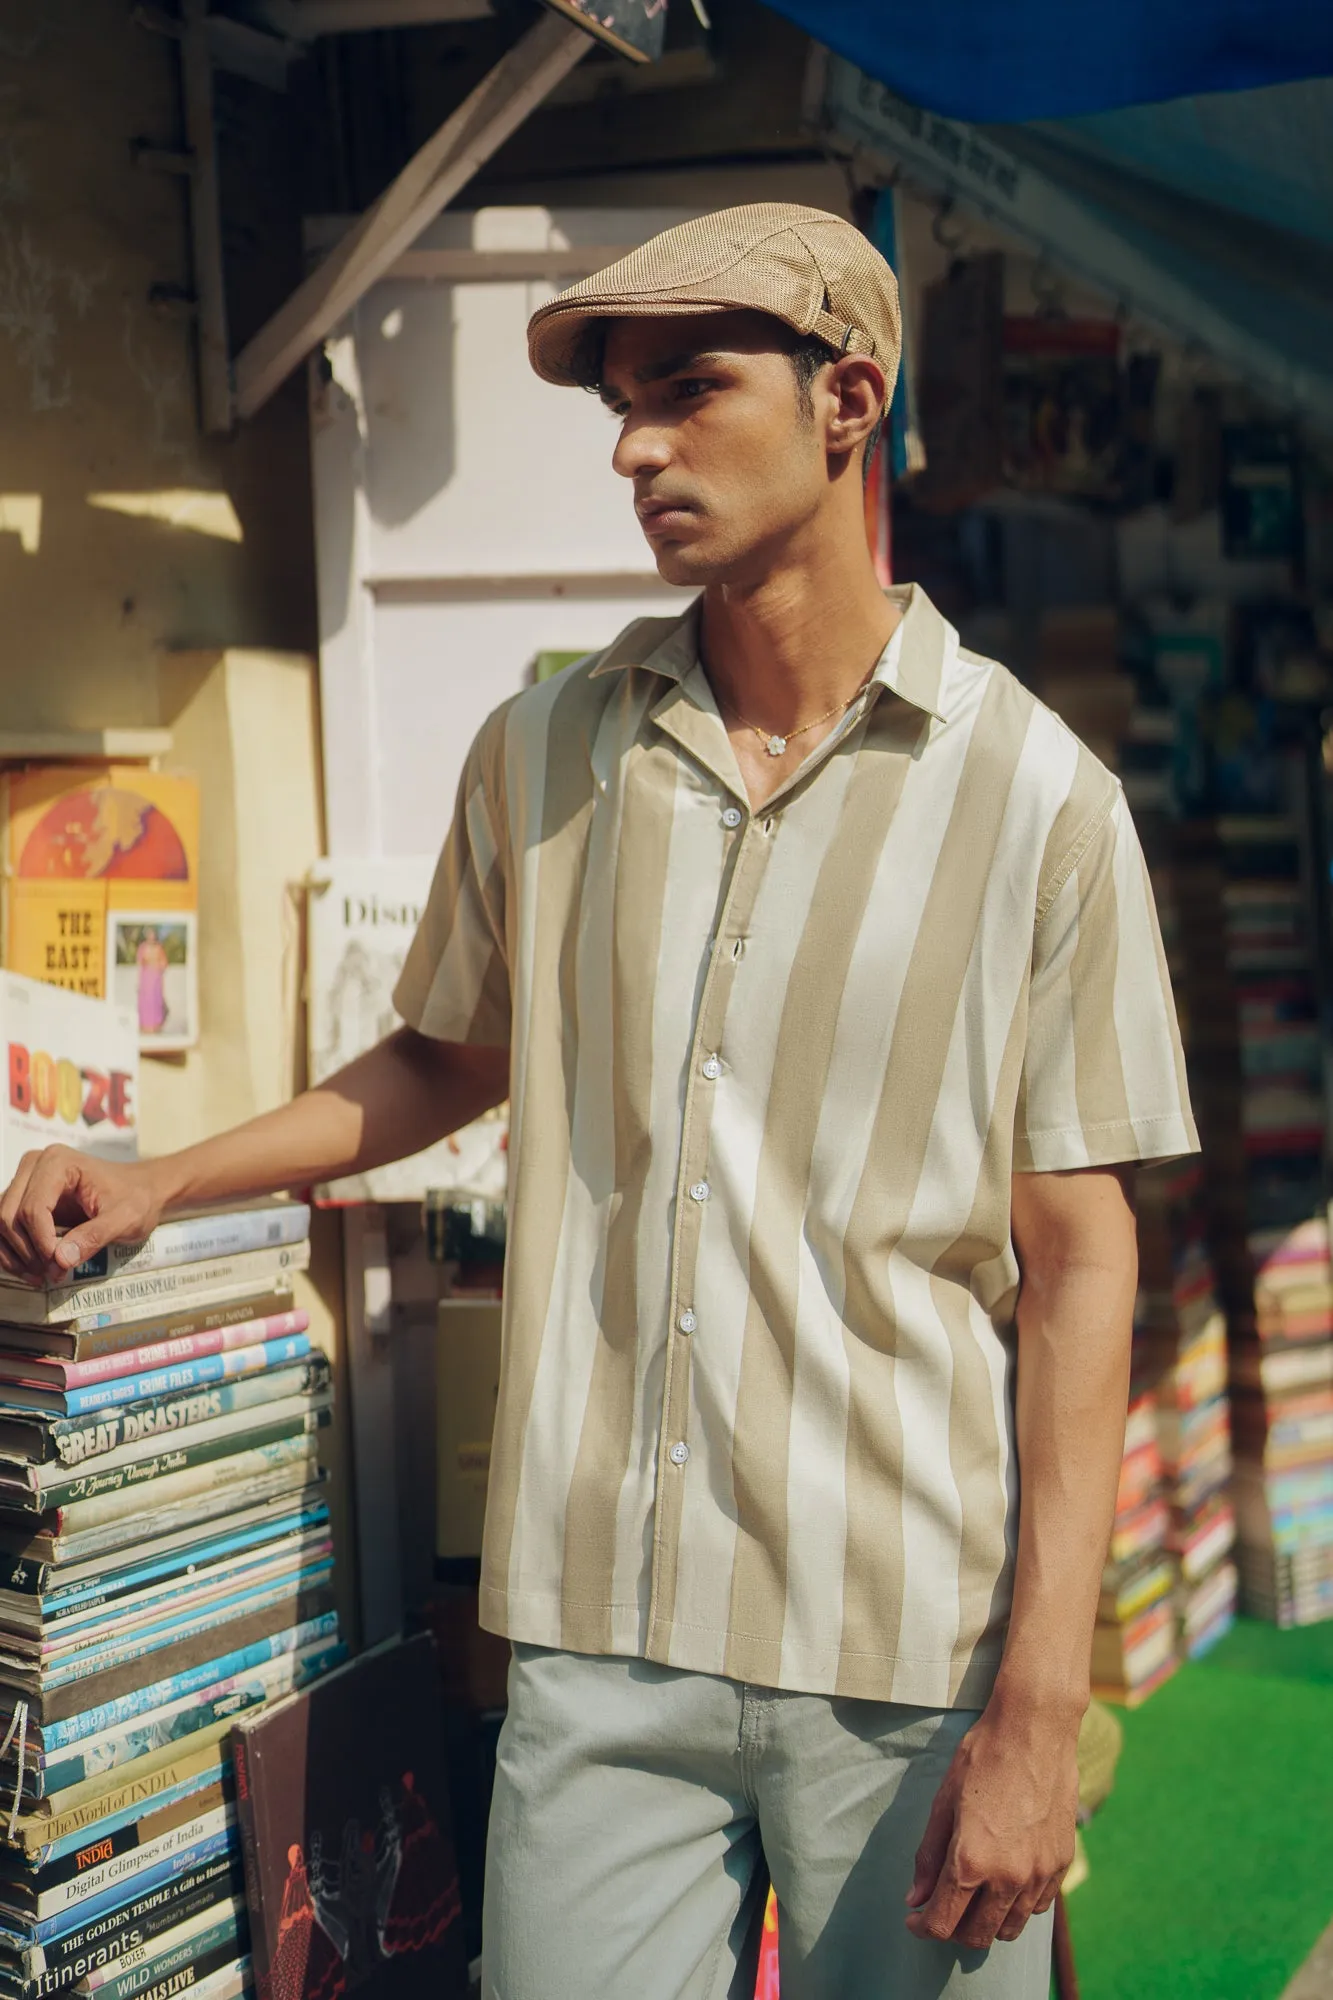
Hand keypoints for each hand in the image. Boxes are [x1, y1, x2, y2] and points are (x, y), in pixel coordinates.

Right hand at [0, 1148, 167, 1284]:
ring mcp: (25, 1181)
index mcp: (57, 1163)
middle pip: (9, 1215)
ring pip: (2, 1223)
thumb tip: (59, 1260)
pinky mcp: (24, 1197)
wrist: (141, 1191)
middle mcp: (34, 1166)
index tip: (58, 1265)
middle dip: (27, 1251)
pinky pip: (6, 1227)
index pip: (33, 1208)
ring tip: (43, 1276)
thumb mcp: (126, 1218)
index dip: (41, 1243)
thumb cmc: (136, 1198)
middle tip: (51, 1274)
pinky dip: (13, 1252)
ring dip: (16, 1255)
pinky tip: (34, 1270)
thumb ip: (94, 1237)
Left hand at [905, 1700, 1077, 1949]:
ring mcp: (1039, 1874)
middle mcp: (1008, 1878)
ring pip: (1010, 1928)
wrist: (1035, 1729)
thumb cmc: (982, 1758)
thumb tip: (915, 1898)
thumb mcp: (943, 1802)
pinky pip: (1037, 1907)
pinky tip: (1003, 1883)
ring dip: (986, 1923)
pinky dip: (1016, 1906)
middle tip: (940, 1908)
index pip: (943, 1923)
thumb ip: (929, 1856)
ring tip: (971, 1899)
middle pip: (977, 1936)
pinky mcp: (1061, 1864)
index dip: (922, 1927)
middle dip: (952, 1930)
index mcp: (972, 1862)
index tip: (914, 1919)